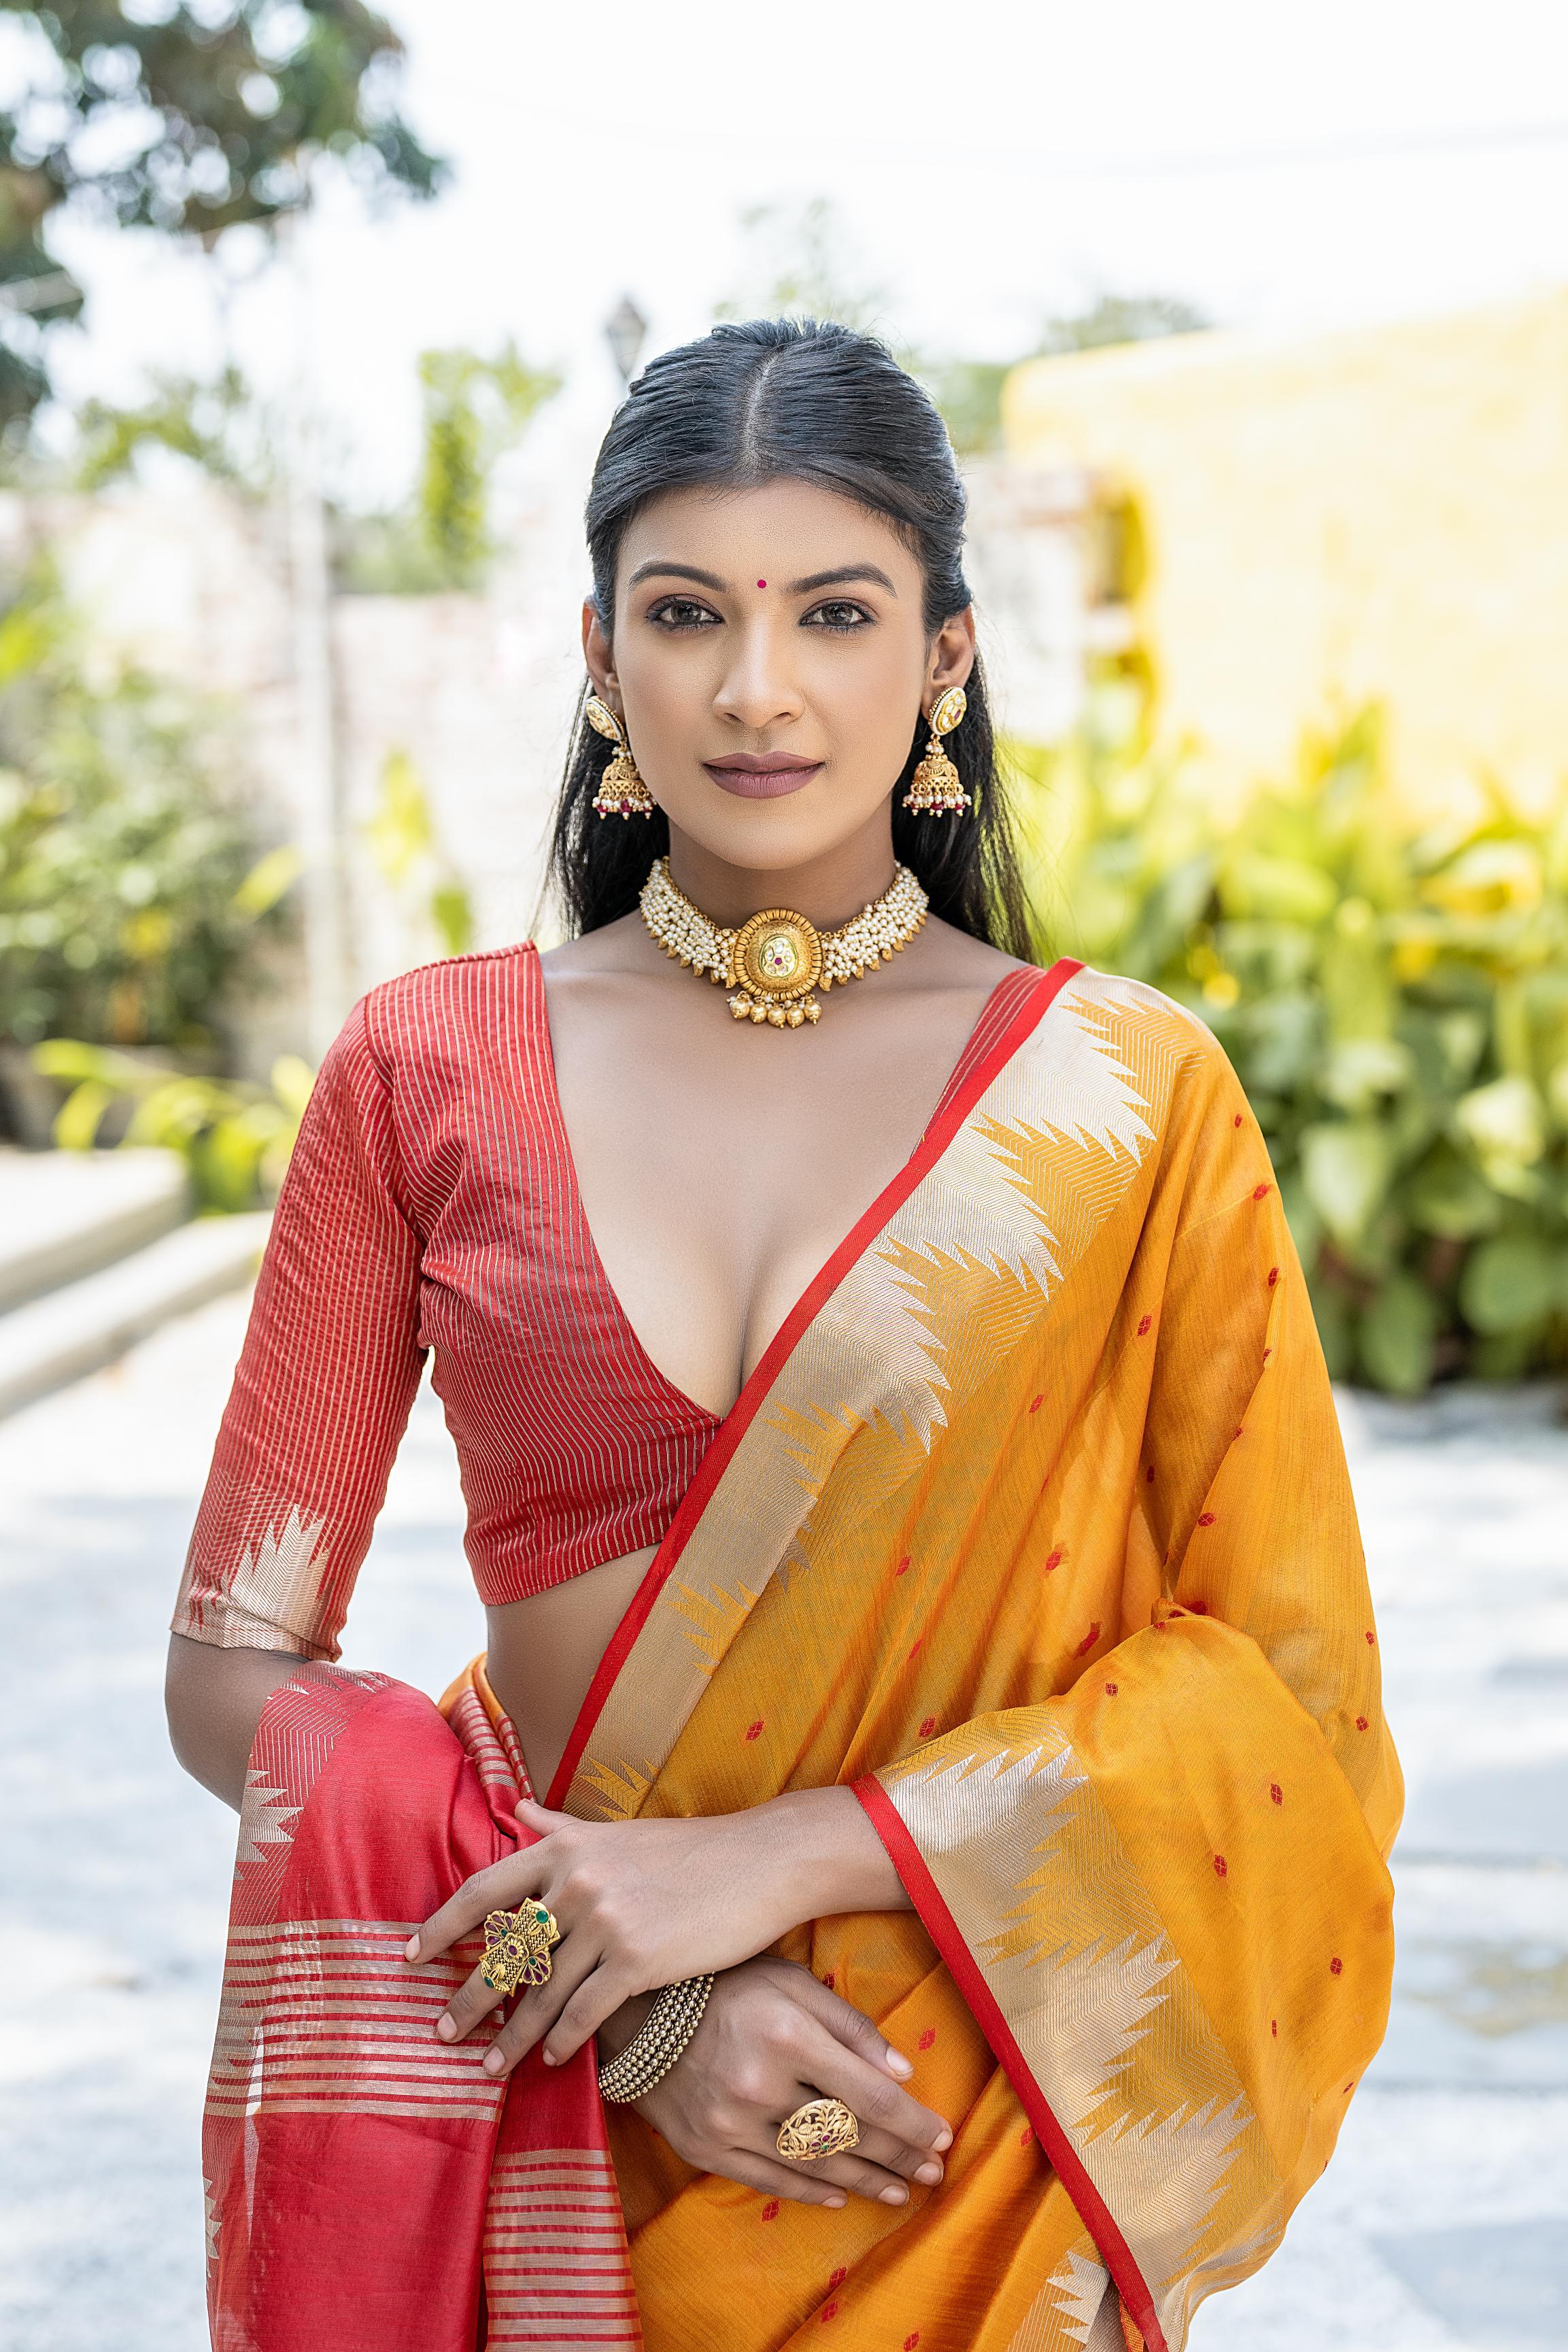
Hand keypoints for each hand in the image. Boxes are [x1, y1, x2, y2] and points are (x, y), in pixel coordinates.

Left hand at [409, 1786, 904, 2074]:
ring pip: (542, 1992)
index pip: (483, 1889)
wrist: (758, 1861)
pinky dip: (564, 2041)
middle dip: (468, 1998)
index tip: (410, 1958)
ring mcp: (606, 1921)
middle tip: (441, 2032)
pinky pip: (585, 2012)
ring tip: (490, 2067)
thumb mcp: (616, 1831)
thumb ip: (562, 1826)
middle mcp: (575, 1882)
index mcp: (564, 1847)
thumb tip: (517, 1807)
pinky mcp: (638, 1960)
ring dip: (512, 2036)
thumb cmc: (688, 1848)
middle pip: (504, 1952)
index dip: (441, 1926)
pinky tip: (555, 2060)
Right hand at [609, 1957, 951, 2210]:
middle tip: (934, 2171)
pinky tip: (843, 2195)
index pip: (870, 2097)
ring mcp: (729, 2123)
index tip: (944, 2135)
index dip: (913, 2123)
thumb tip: (903, 2074)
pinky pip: (770, 2181)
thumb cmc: (726, 1985)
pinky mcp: (705, 2149)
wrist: (636, 2011)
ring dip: (866, 2182)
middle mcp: (759, 2084)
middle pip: (849, 2136)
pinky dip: (812, 2192)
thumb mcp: (790, 1982)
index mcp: (788, 2035)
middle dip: (900, 2157)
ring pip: (815, 2166)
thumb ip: (849, 2026)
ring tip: (901, 2190)